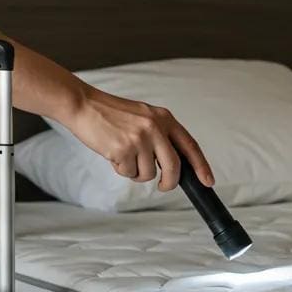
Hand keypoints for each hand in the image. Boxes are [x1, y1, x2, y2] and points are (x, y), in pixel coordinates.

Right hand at [69, 87, 213, 191]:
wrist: (83, 105)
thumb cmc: (111, 114)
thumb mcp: (143, 117)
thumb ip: (160, 135)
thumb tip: (174, 165)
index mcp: (163, 118)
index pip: (190, 145)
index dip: (201, 166)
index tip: (208, 181)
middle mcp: (155, 127)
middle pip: (174, 166)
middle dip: (170, 182)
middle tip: (164, 187)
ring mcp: (140, 138)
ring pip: (149, 174)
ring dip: (137, 172)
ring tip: (124, 155)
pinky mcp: (124, 149)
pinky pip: (130, 173)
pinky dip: (122, 170)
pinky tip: (113, 153)